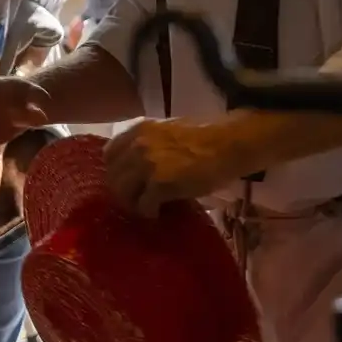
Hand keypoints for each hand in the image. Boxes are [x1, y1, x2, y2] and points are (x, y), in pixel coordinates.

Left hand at [102, 119, 246, 214]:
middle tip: (136, 199)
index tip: (126, 180)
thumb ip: (149, 144)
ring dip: (133, 203)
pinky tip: (158, 213)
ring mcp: (147, 164)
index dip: (116, 171)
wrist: (232, 142)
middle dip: (122, 191)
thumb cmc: (208, 135)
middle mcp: (137, 145)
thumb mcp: (169, 131)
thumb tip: (139, 167)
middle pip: (113, 176)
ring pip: (122, 192)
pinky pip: (143, 205)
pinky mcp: (160, 184)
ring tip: (146, 207)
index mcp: (139, 129)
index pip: (109, 154)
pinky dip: (149, 212)